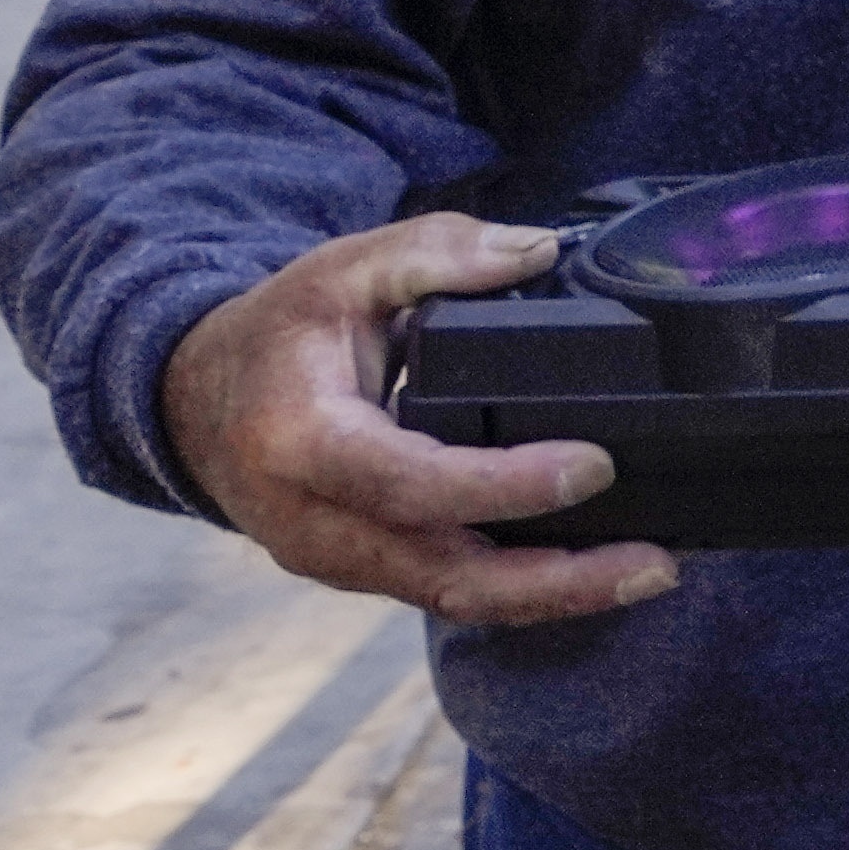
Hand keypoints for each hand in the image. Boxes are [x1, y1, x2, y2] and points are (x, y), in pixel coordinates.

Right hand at [157, 212, 678, 628]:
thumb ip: (435, 252)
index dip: (504, 485)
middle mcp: (315, 521)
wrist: (194, 402)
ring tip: (648, 573)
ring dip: (554, 597)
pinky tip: (595, 572)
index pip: (410, 482)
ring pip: (453, 599)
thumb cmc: (277, 336)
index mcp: (301, 441)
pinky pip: (449, 593)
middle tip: (653, 566)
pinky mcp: (365, 573)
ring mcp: (337, 560)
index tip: (593, 466)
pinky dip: (524, 591)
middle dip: (555, 582)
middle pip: (444, 575)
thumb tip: (536, 251)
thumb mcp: (341, 270)